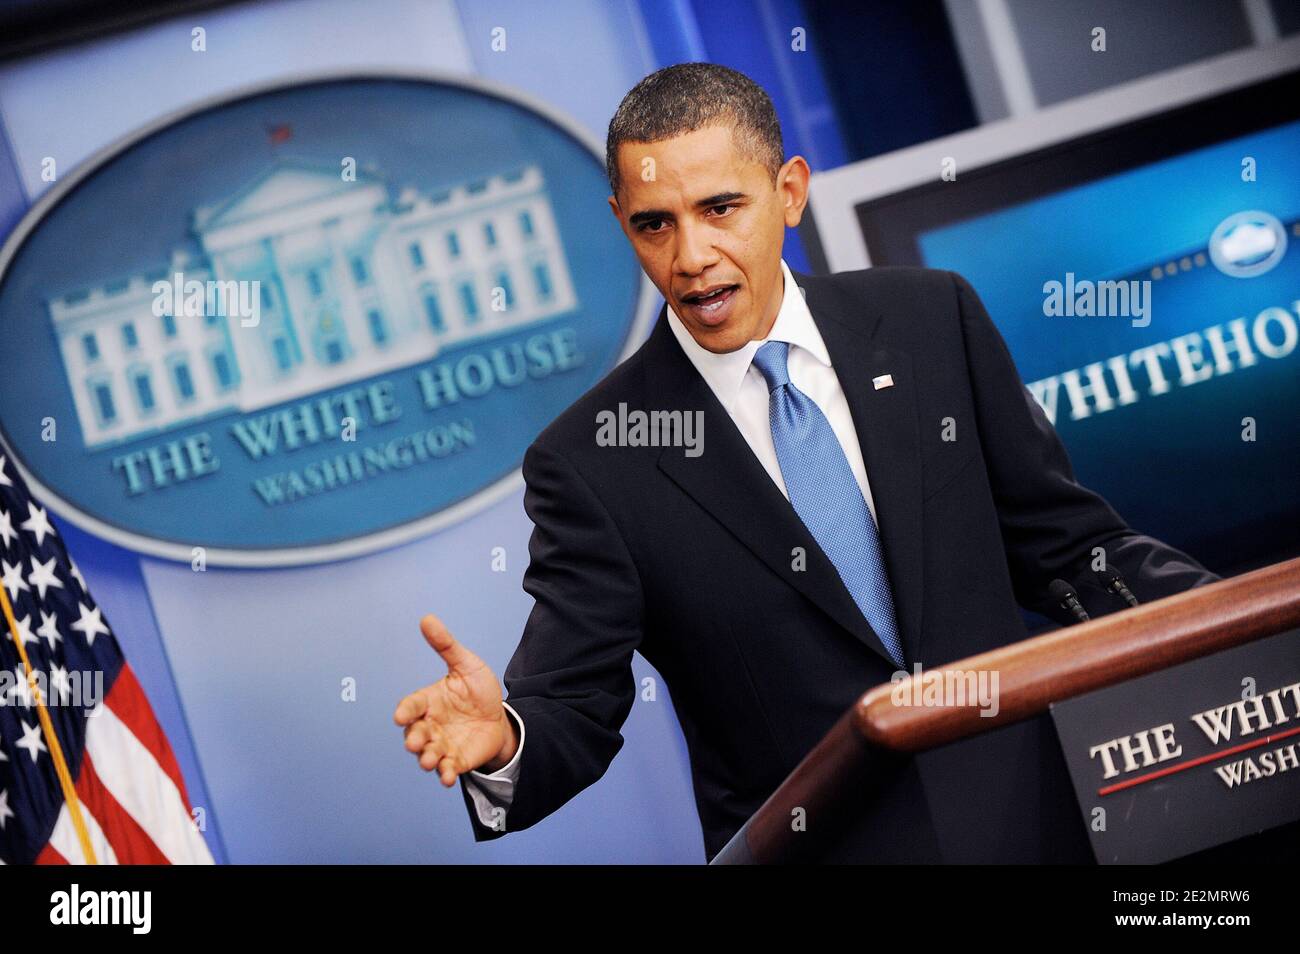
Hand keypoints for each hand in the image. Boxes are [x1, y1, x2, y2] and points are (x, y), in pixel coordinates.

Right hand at [393, 613, 517, 786]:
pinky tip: (448, 777)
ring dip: (427, 759)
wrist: (499, 716)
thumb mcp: (466, 664)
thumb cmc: (477, 689)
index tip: (400, 715)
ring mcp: (442, 744)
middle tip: (415, 743)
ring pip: (428, 754)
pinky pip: (447, 769)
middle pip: (415, 734)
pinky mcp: (456, 760)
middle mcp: (430, 725)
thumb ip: (446, 645)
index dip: (405, 711)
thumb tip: (427, 618)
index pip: (411, 706)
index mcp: (428, 701)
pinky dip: (445, 774)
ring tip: (430, 761)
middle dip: (414, 739)